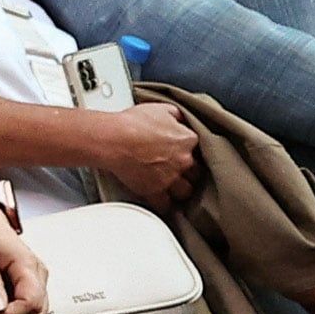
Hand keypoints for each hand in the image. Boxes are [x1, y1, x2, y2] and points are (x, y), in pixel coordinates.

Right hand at [83, 100, 203, 208]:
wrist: (113, 139)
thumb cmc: (133, 123)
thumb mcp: (161, 108)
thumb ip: (177, 115)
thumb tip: (182, 119)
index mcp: (187, 140)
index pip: (201, 150)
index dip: (192, 152)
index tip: (185, 152)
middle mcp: (183, 161)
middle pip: (196, 174)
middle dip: (190, 173)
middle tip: (180, 170)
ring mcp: (169, 178)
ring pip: (185, 192)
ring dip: (181, 190)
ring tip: (175, 188)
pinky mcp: (154, 191)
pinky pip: (165, 205)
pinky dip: (164, 205)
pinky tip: (163, 203)